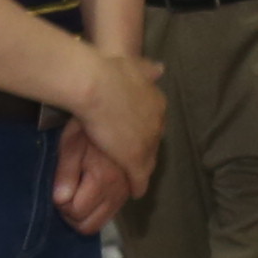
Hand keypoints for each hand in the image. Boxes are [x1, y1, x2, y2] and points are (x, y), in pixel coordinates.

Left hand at [51, 116, 142, 230]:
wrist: (117, 95)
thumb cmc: (88, 118)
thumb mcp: (70, 144)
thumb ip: (65, 174)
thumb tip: (60, 200)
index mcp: (103, 181)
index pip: (77, 213)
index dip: (62, 206)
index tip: (58, 192)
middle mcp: (121, 188)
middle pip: (94, 223)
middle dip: (76, 216)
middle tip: (67, 195)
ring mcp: (132, 182)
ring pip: (109, 214)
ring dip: (93, 209)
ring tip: (83, 187)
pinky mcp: (141, 174)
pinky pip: (125, 198)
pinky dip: (110, 198)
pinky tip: (102, 179)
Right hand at [72, 49, 169, 191]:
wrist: (96, 85)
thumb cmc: (108, 71)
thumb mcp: (134, 65)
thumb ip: (148, 70)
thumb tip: (161, 68)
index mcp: (156, 103)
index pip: (154, 123)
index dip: (143, 130)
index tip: (135, 134)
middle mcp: (157, 124)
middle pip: (153, 142)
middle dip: (145, 149)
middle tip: (134, 155)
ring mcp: (147, 144)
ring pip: (148, 161)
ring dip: (142, 169)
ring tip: (136, 178)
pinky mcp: (135, 160)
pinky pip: (140, 178)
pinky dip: (138, 185)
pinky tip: (135, 192)